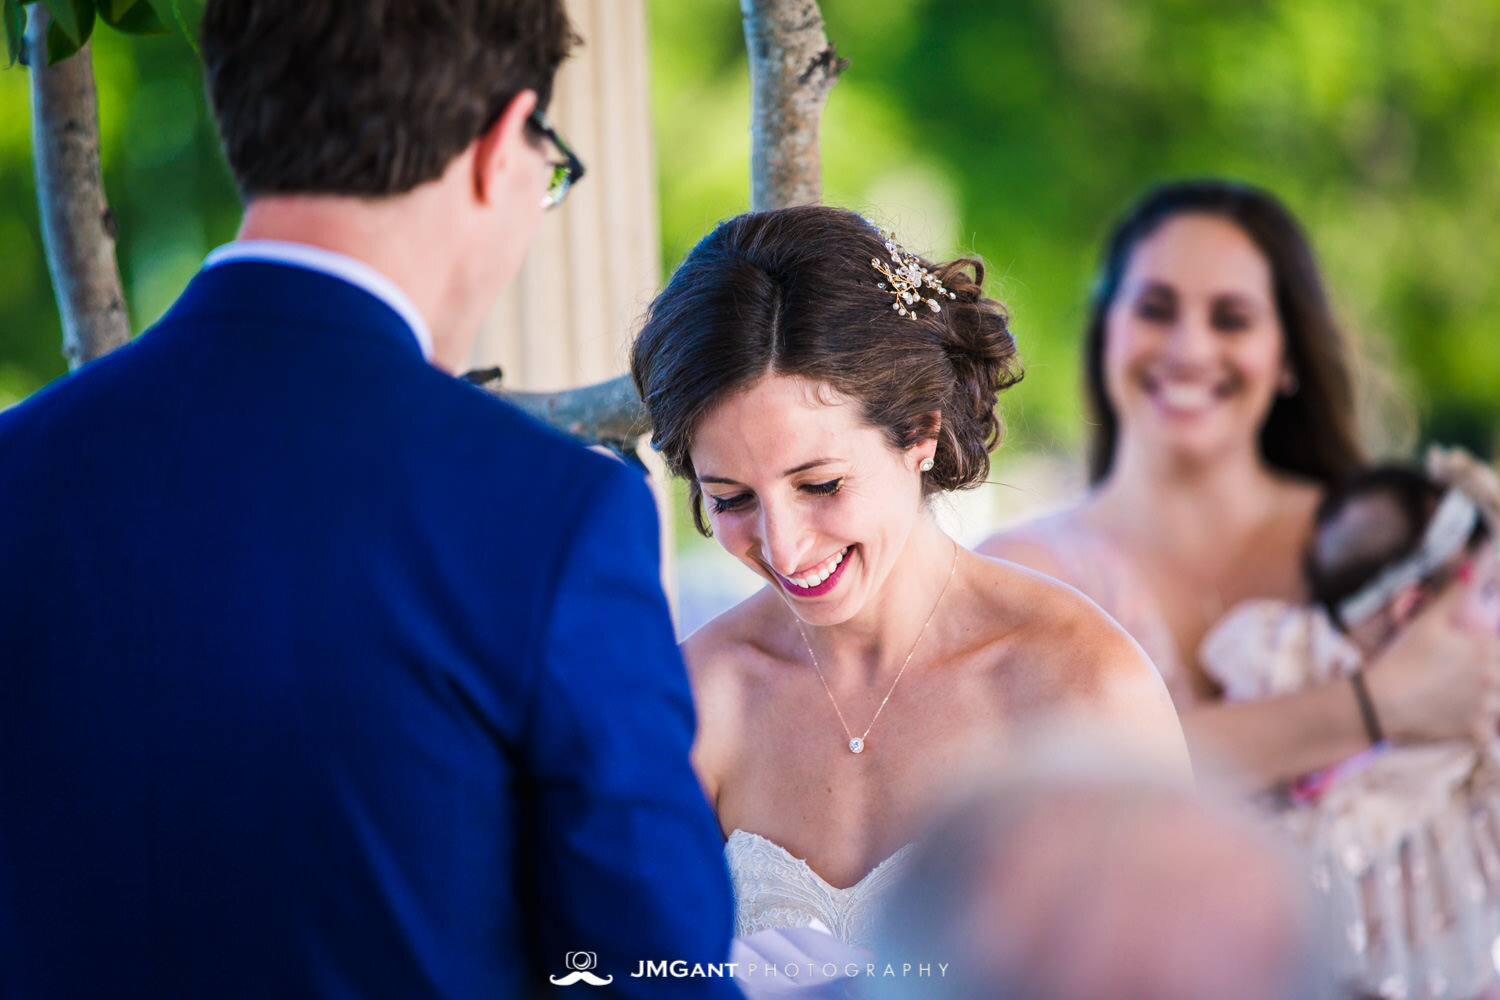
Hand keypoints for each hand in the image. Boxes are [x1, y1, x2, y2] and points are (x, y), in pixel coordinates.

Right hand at [1364, 566, 1499, 745]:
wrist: (1381, 700)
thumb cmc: (1402, 658)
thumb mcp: (1427, 622)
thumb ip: (1454, 595)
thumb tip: (1473, 566)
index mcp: (1486, 650)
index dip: (1495, 650)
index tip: (1489, 653)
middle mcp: (1493, 679)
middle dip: (1493, 674)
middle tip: (1468, 673)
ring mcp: (1486, 708)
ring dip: (1492, 701)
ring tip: (1467, 696)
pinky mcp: (1475, 731)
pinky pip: (1491, 733)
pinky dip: (1482, 729)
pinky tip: (1467, 721)